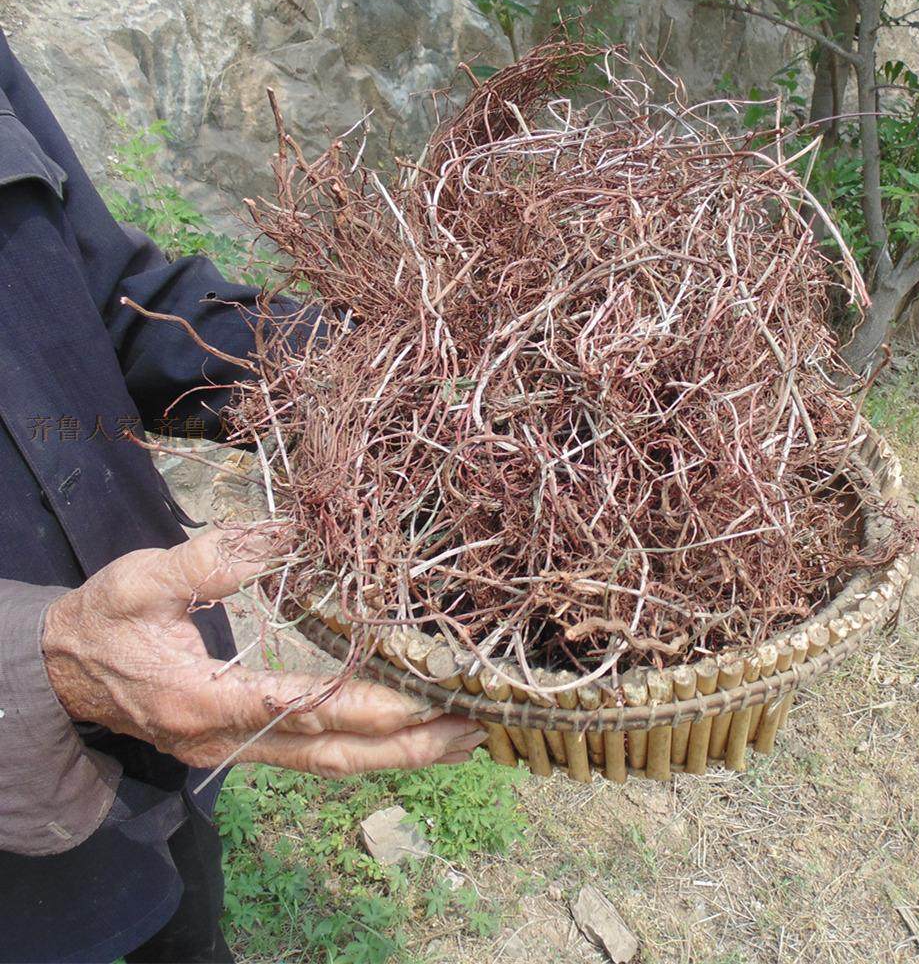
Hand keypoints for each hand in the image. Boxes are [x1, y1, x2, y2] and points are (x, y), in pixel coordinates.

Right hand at [41, 527, 485, 775]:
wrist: (65, 672)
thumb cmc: (105, 621)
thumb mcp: (143, 579)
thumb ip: (210, 561)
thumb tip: (285, 534)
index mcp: (201, 700)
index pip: (296, 708)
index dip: (362, 704)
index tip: (421, 695)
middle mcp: (226, 739)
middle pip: (330, 755)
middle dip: (404, 744)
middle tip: (471, 727)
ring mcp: (237, 751)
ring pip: (331, 766)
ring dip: (399, 756)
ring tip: (463, 739)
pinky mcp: (246, 746)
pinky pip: (318, 758)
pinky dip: (370, 751)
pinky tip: (411, 739)